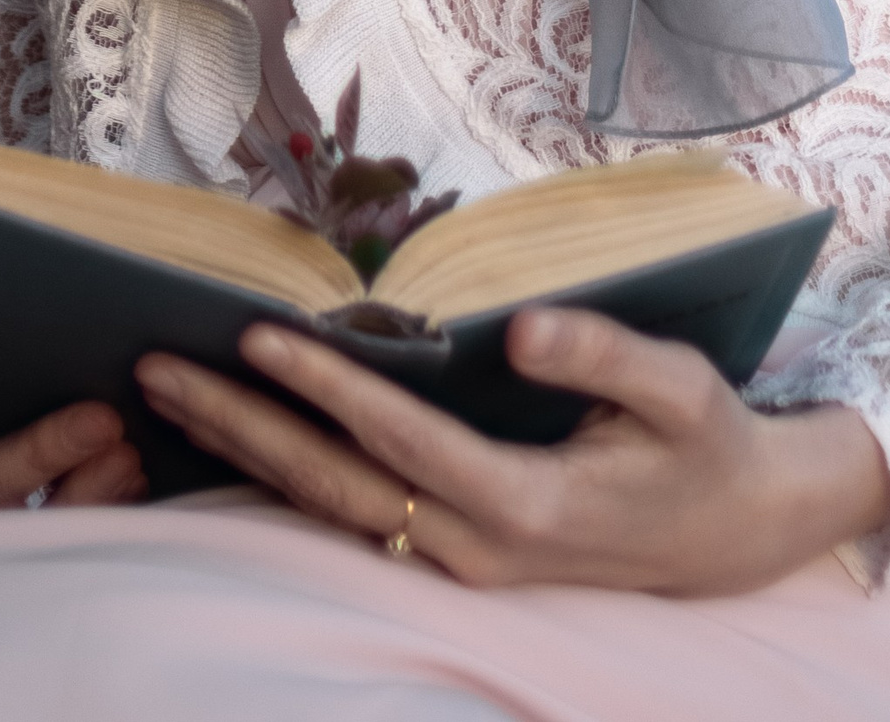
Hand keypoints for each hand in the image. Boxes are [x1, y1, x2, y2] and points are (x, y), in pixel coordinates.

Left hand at [135, 306, 889, 594]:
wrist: (736, 531)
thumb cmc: (704, 442)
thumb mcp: (679, 388)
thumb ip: (601, 355)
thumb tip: (515, 326)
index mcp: (529, 508)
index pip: (400, 440)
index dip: (325, 387)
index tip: (257, 335)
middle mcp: (479, 548)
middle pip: (333, 487)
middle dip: (239, 425)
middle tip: (154, 366)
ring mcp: (462, 562)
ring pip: (329, 510)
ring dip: (244, 453)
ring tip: (164, 394)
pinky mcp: (455, 554)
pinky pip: (352, 516)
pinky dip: (284, 475)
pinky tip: (235, 434)